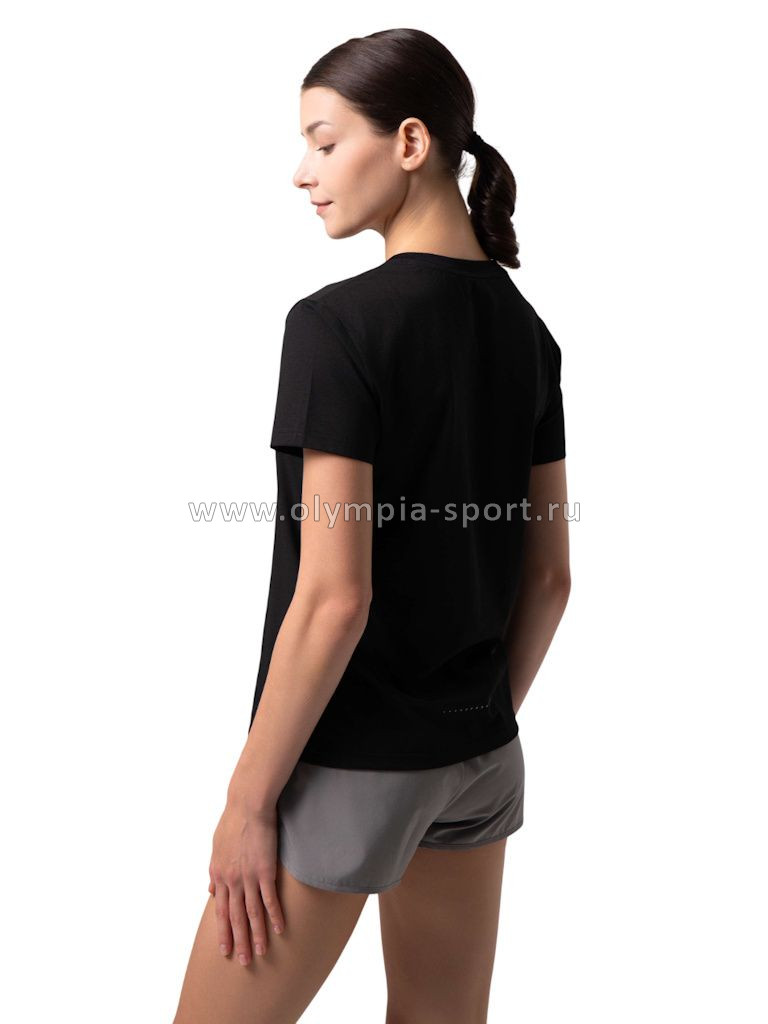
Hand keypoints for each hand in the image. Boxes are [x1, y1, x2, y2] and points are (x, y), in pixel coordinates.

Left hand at [208, 799, 285, 964]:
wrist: (247, 804)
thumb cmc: (232, 821)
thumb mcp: (215, 847)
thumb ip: (213, 872)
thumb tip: (210, 891)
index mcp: (218, 875)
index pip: (221, 910)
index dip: (223, 932)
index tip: (225, 950)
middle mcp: (231, 880)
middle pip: (234, 917)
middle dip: (238, 942)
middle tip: (243, 962)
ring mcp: (248, 877)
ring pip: (251, 914)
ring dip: (256, 936)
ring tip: (260, 953)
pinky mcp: (265, 870)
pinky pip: (269, 899)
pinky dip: (274, 916)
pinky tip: (279, 929)